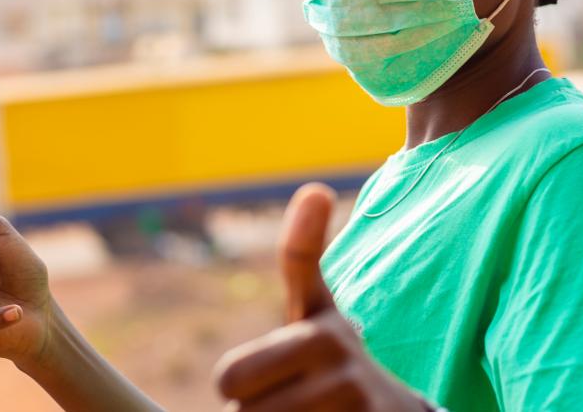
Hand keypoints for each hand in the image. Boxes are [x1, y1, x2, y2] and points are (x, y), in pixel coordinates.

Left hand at [213, 184, 431, 411]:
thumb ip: (298, 266)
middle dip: (240, 401)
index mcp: (320, 318)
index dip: (304, 232)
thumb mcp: (312, 318)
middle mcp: (336, 345)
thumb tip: (314, 191)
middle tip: (276, 397)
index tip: (315, 191)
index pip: (300, 266)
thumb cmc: (329, 367)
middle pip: (232, 379)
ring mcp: (350, 393)